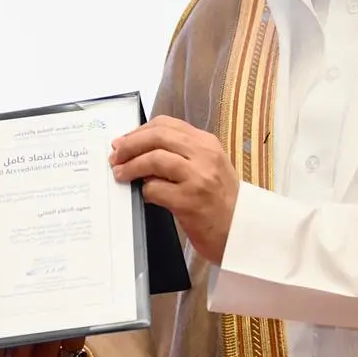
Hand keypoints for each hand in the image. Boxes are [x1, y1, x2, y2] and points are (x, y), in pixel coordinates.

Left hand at [110, 116, 238, 264]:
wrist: (242, 231)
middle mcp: (204, 156)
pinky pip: (155, 189)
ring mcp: (198, 178)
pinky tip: (146, 196)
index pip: (166, 125)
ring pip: (154, 159)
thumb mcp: (208, 168)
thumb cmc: (222, 201)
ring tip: (120, 174)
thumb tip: (140, 151)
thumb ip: (181, 155)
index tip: (124, 141)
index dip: (139, 131)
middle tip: (115, 156)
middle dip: (130, 145)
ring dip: (131, 166)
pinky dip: (145, 190)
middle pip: (157, 137)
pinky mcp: (190, 202)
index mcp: (207, 144)